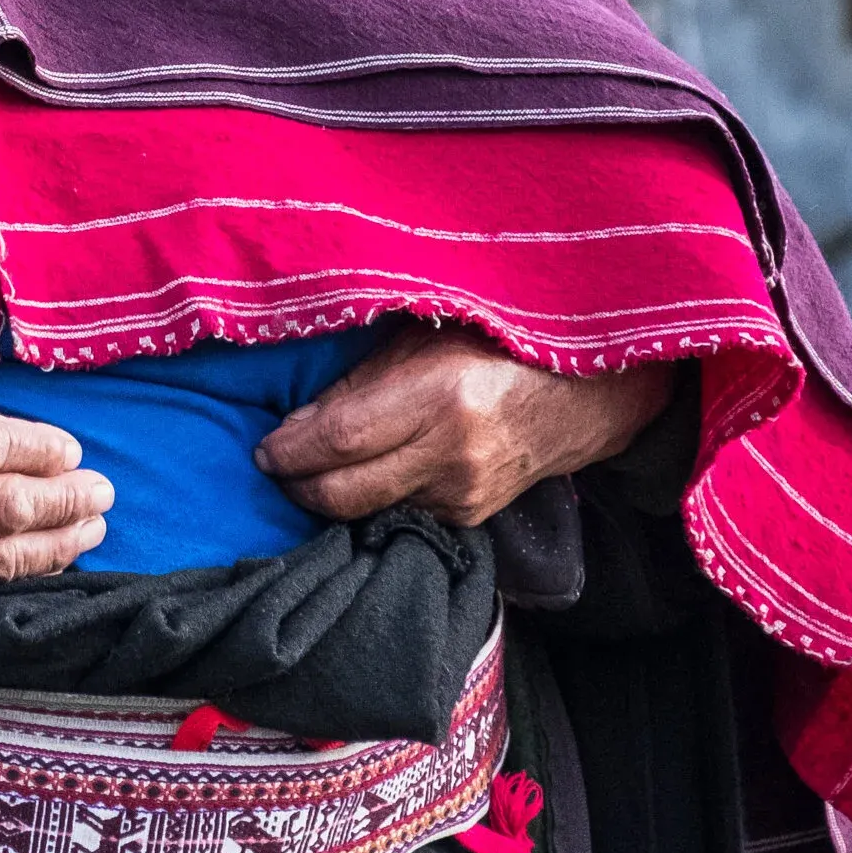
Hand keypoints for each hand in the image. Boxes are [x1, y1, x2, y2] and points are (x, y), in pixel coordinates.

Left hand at [255, 322, 676, 529]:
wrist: (588, 395)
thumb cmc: (501, 345)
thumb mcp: (428, 335)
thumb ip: (364, 377)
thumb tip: (299, 419)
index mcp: (440, 396)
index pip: (340, 439)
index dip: (291, 449)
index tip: (263, 447)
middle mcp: (451, 454)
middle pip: (343, 492)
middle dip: (296, 483)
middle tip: (273, 465)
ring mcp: (463, 494)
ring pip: (367, 510)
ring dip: (329, 494)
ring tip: (311, 467)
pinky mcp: (470, 517)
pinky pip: (399, 513)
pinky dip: (371, 499)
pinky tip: (361, 476)